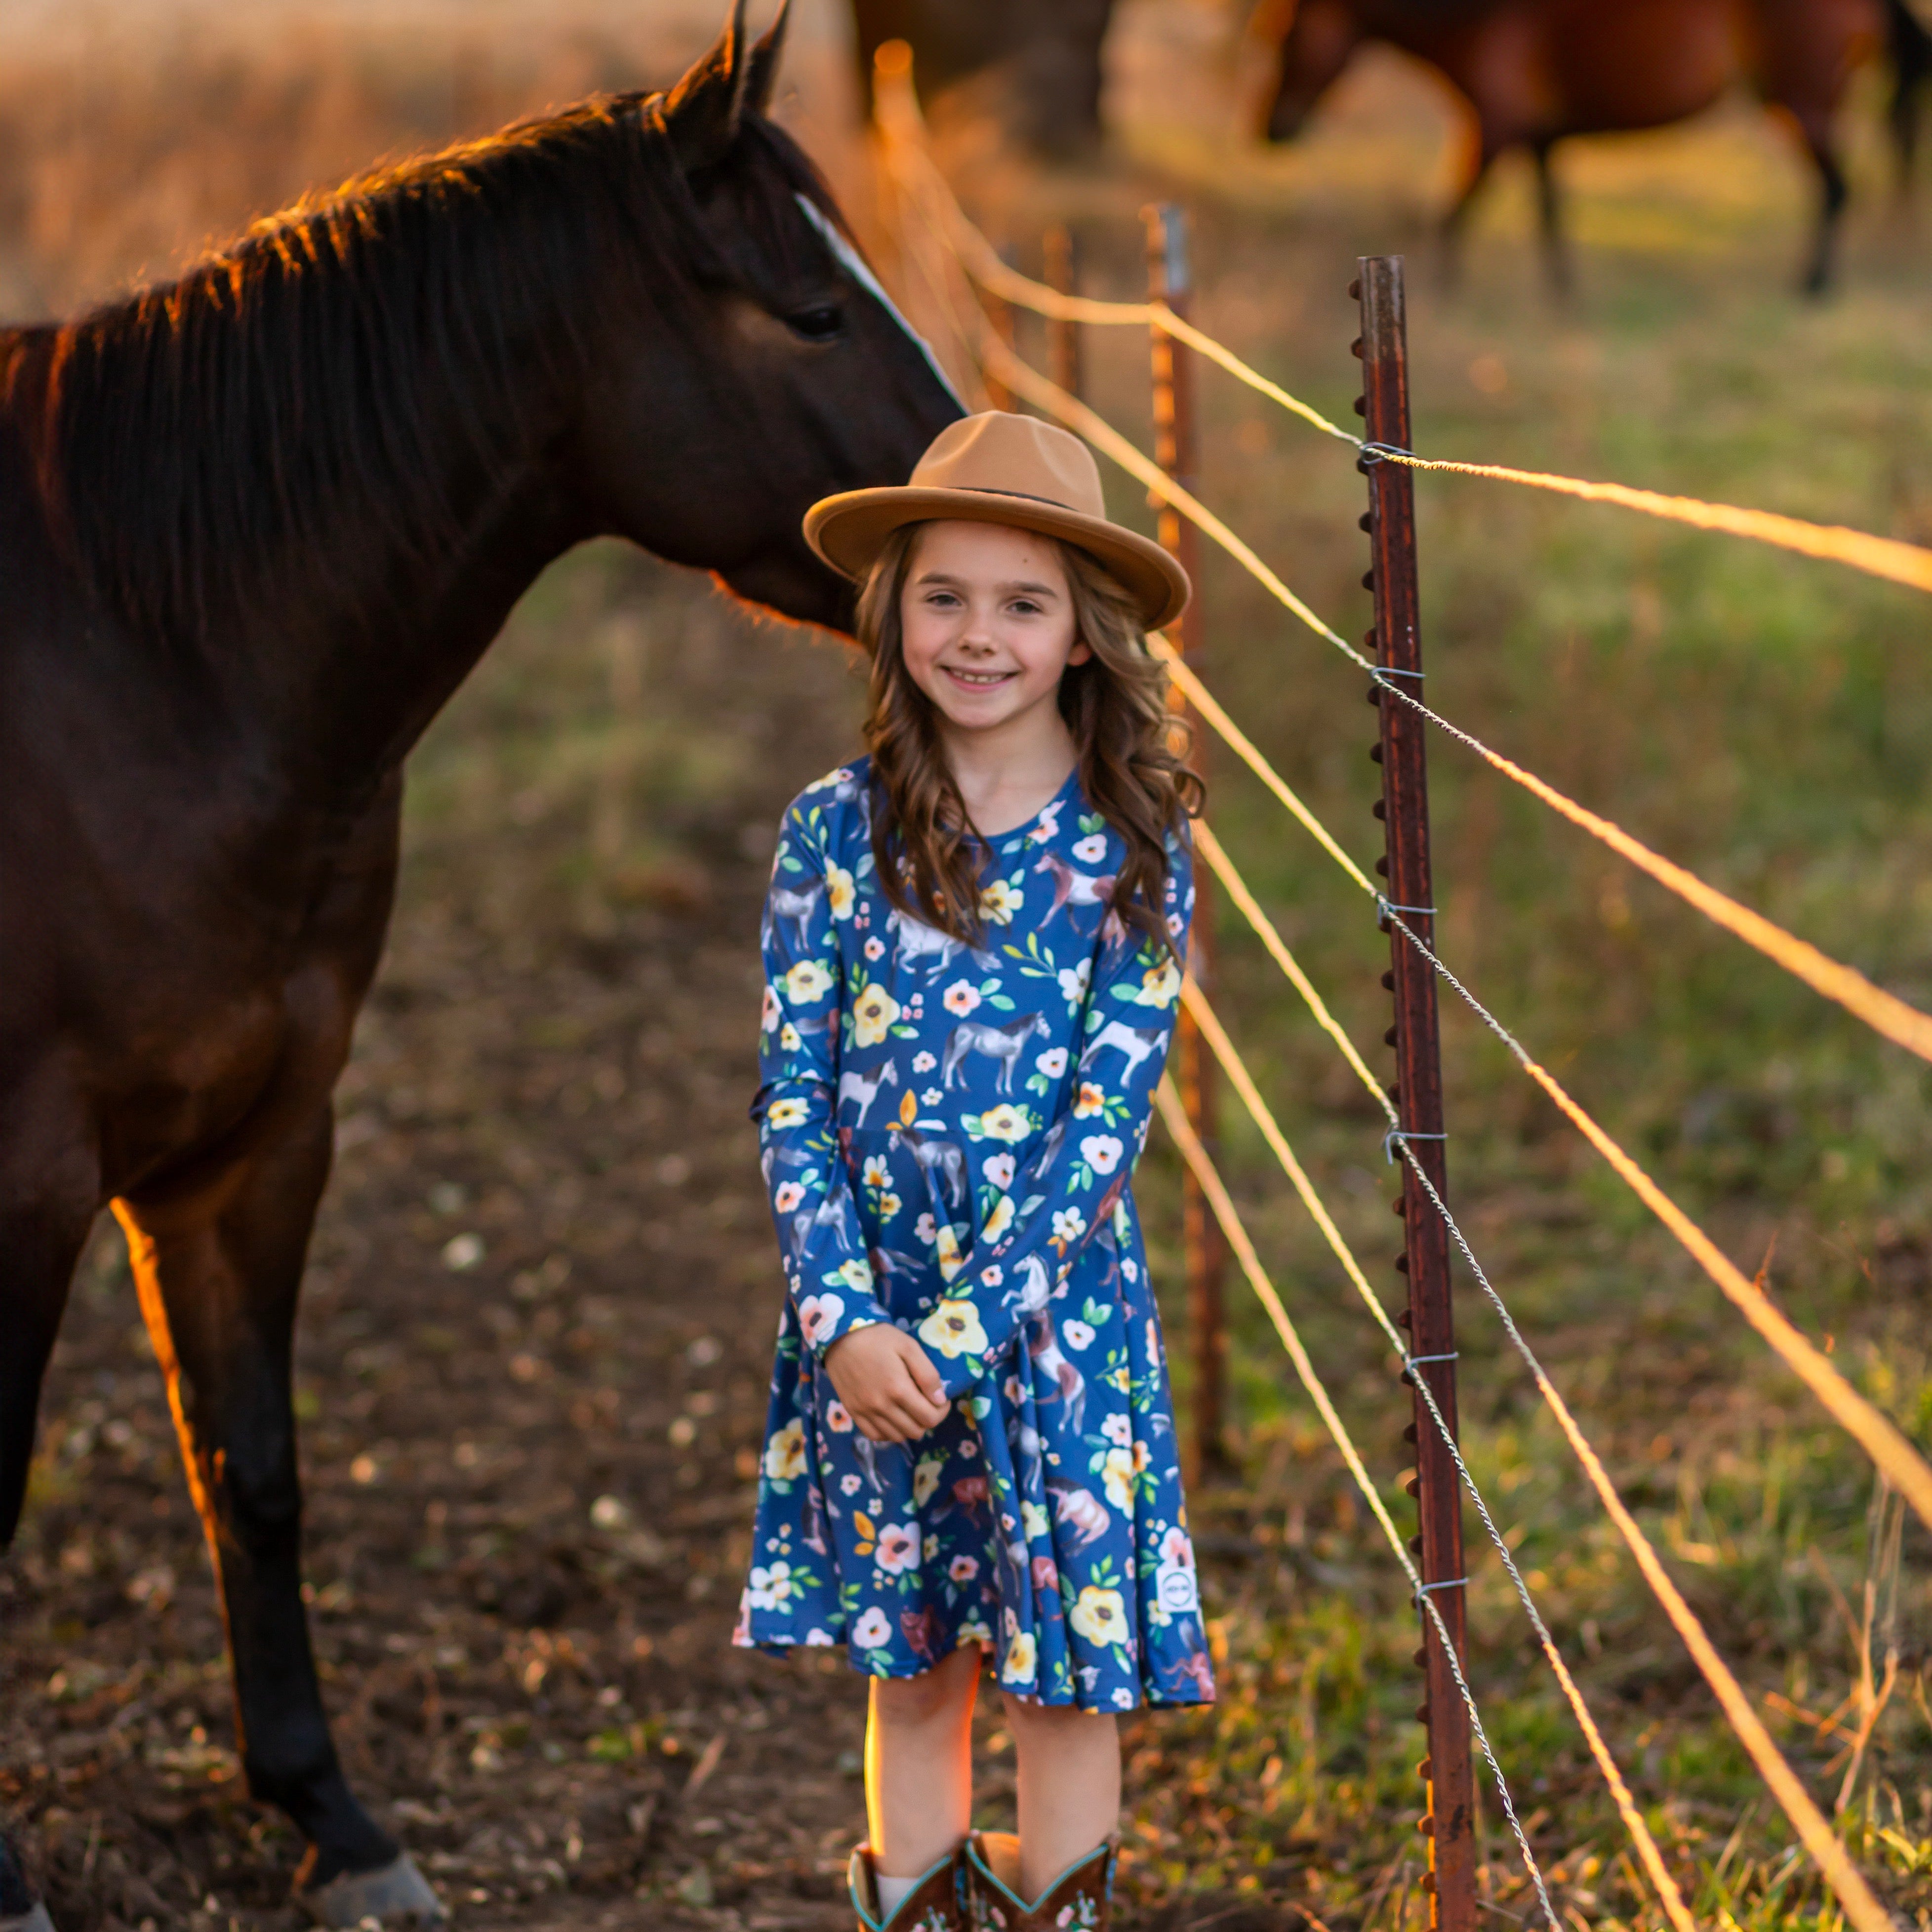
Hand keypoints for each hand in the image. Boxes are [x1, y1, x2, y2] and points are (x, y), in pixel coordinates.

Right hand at [824, 1324, 950, 1443]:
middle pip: (915, 1431)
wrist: (840, 1337)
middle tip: (927, 1404)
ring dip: (909, 1427)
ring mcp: (866, 1412)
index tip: (941, 1400)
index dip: (942, 1412)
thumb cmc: (878, 1338)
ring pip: (897, 1437)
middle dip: (928, 1419)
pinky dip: (888, 1432)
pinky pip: (875, 1436)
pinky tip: (892, 1418)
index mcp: (898, 1389)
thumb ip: (927, 1374)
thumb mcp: (909, 1346)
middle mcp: (882, 1406)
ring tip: (910, 1410)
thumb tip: (940, 1400)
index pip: (930, 1418)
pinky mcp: (854, 1413)